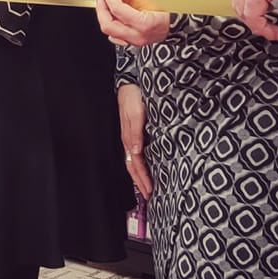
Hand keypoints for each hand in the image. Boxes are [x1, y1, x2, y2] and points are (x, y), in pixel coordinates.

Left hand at [95, 0, 169, 46]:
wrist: (174, 24)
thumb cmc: (165, 11)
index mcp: (143, 24)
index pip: (117, 10)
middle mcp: (137, 36)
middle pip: (108, 25)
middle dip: (101, 9)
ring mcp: (134, 42)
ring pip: (109, 32)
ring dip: (104, 16)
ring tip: (104, 3)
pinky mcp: (131, 44)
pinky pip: (114, 36)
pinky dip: (110, 24)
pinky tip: (111, 15)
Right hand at [117, 83, 152, 199]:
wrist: (130, 83)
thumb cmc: (132, 97)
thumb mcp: (135, 113)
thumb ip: (135, 132)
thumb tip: (135, 152)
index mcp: (128, 138)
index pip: (135, 164)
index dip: (142, 178)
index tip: (150, 191)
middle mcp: (128, 140)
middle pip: (133, 167)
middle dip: (140, 182)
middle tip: (149, 196)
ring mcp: (130, 137)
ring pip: (134, 162)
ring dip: (140, 175)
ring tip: (147, 187)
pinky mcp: (134, 132)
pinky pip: (136, 154)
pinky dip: (140, 164)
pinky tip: (146, 167)